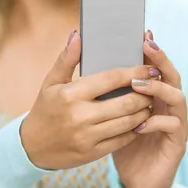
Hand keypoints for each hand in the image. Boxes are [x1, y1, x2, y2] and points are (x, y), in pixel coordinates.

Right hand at [21, 31, 158, 169]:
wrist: (32, 148)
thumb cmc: (45, 110)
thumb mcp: (51, 83)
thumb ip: (66, 59)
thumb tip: (78, 35)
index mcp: (71, 94)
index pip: (112, 78)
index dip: (135, 72)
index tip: (151, 67)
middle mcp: (80, 115)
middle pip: (126, 102)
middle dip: (146, 92)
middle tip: (155, 86)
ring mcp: (88, 136)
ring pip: (129, 122)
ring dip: (144, 111)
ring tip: (150, 102)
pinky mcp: (93, 153)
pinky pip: (123, 139)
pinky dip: (136, 129)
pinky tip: (141, 121)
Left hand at [113, 31, 187, 187]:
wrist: (137, 182)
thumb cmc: (124, 147)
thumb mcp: (111, 118)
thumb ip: (107, 95)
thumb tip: (91, 67)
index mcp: (154, 98)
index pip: (156, 69)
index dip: (151, 52)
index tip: (142, 34)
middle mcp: (169, 107)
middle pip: (172, 77)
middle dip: (160, 60)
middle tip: (147, 46)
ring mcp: (176, 124)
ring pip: (178, 98)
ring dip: (160, 88)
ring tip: (139, 84)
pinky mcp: (177, 144)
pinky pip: (173, 127)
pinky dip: (157, 122)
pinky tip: (140, 122)